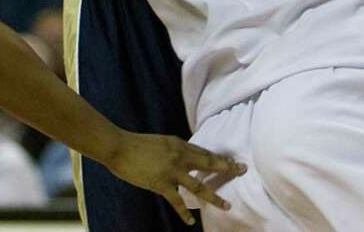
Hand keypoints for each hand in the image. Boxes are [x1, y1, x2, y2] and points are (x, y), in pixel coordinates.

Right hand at [107, 132, 244, 225]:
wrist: (120, 147)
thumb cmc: (138, 144)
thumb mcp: (161, 142)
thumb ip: (175, 150)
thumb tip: (185, 158)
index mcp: (179, 143)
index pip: (205, 151)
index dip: (220, 157)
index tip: (233, 161)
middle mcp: (180, 155)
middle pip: (209, 162)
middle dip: (227, 167)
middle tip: (242, 170)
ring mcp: (172, 171)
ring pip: (198, 185)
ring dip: (213, 196)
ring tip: (226, 205)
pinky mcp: (161, 184)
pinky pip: (177, 201)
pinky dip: (184, 212)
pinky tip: (190, 220)